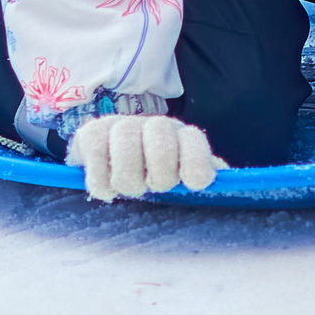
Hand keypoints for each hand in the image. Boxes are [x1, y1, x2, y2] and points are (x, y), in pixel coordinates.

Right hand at [68, 115, 224, 200]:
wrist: (115, 166)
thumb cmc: (160, 181)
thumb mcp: (187, 182)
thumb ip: (205, 179)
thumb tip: (224, 179)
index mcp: (183, 138)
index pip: (194, 140)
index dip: (194, 163)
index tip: (190, 185)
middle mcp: (154, 126)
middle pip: (160, 138)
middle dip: (158, 173)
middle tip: (153, 188)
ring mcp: (121, 126)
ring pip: (125, 138)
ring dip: (127, 176)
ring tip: (129, 189)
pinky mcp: (91, 133)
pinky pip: (93, 147)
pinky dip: (100, 178)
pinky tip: (107, 189)